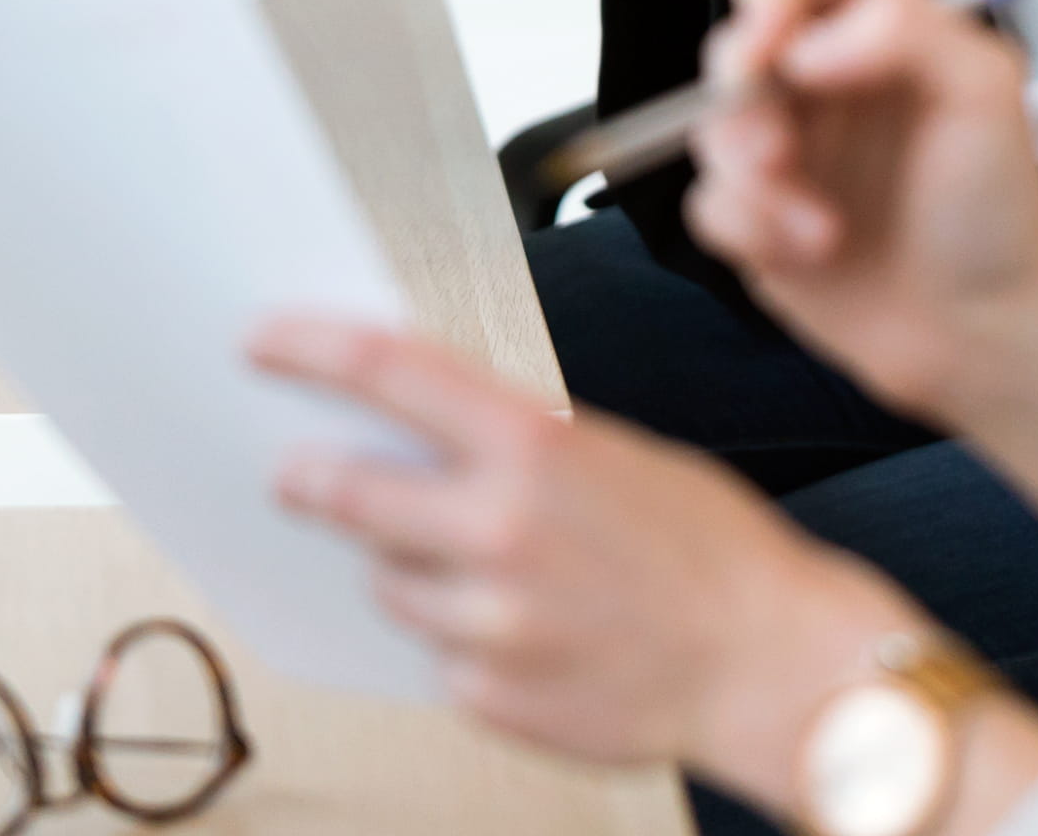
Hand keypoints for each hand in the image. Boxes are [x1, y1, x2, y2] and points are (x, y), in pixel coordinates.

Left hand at [252, 317, 913, 797]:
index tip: (262, 340)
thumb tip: (427, 435)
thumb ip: (523, 448)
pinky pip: (439, 657)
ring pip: (388, 583)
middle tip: (291, 470)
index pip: (389, 373)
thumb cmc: (716, 553)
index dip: (309, 349)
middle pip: (345, 491)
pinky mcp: (488, 697)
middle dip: (308, 477)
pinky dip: (462, 640)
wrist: (775, 667)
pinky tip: (531, 631)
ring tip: (489, 568)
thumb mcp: (621, 458)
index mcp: (536, 448)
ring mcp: (488, 623)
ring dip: (411, 568)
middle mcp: (498, 532)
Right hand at [684, 0, 1037, 424]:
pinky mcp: (760, 219)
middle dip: (743, 101)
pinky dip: (750, 230)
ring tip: (826, 231)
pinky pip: (708, 204)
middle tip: (783, 153)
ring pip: (709, 129)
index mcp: (873, 27)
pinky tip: (817, 254)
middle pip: (731, 44)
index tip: (775, 52)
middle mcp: (821, 78)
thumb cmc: (1001, 209)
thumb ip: (903, 30)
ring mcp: (788, 149)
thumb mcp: (985, 90)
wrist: (988, 333)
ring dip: (755, 183)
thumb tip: (802, 49)